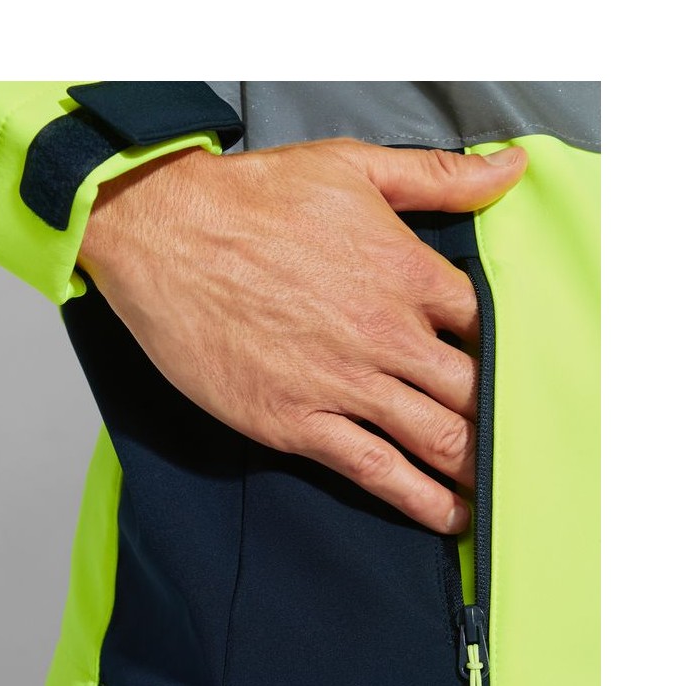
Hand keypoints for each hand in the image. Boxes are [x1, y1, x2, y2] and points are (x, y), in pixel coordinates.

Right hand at [77, 137, 526, 533]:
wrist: (162, 233)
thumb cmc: (251, 199)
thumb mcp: (353, 167)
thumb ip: (438, 177)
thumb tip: (509, 171)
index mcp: (408, 272)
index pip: (490, 327)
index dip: (510, 354)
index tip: (520, 374)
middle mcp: (386, 333)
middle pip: (475, 392)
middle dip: (503, 422)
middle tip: (523, 446)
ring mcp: (343, 383)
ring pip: (437, 440)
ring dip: (475, 471)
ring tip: (500, 494)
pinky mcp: (297, 422)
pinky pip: (375, 473)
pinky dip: (419, 501)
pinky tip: (448, 518)